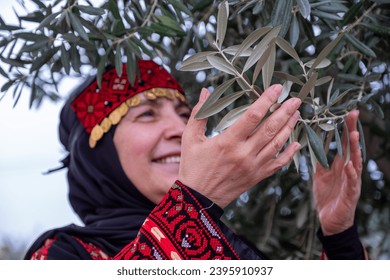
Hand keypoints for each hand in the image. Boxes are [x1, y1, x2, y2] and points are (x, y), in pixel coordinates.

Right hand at [179, 85, 300, 207]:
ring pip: (277, 144)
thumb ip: (199, 114)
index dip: (266, 100)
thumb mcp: (190, 138)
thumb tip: (206, 91)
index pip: (253, 116)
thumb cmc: (192, 166)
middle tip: (295, 100)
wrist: (197, 198)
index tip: (277, 89)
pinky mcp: (257, 177)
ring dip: (289, 128)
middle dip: (285, 112)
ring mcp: (253, 167)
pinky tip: (296, 144)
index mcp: (228, 142)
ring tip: (296, 115)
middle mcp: (244, 154)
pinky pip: (277, 164)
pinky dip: (289, 154)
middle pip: (270, 128)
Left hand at [313, 110, 361, 234]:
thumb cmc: (328, 196)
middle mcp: (349, 170)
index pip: (344, 143)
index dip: (345, 128)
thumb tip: (313, 145)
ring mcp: (351, 182)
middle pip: (351, 148)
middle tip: (353, 114)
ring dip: (354, 149)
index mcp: (341, 165)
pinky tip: (350, 165)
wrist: (330, 221)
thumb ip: (320, 161)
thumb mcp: (321, 176)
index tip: (346, 113)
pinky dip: (351, 174)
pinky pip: (351, 183)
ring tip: (353, 135)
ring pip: (355, 162)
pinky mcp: (350, 195)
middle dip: (352, 131)